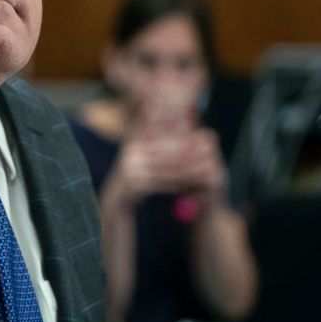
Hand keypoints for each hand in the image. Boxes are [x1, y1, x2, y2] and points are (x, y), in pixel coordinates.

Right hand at [104, 126, 226, 212]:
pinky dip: (177, 184)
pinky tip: (189, 185)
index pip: (160, 136)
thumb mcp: (140, 155)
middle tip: (205, 154)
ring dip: (186, 170)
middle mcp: (131, 154)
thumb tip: (172, 121)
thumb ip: (151, 138)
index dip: (178, 134)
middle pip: (165, 152)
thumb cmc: (134, 176)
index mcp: (133, 143)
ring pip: (166, 169)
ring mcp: (131, 170)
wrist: (115, 200)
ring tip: (202, 171)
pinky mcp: (134, 185)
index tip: (197, 135)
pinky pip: (161, 184)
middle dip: (186, 153)